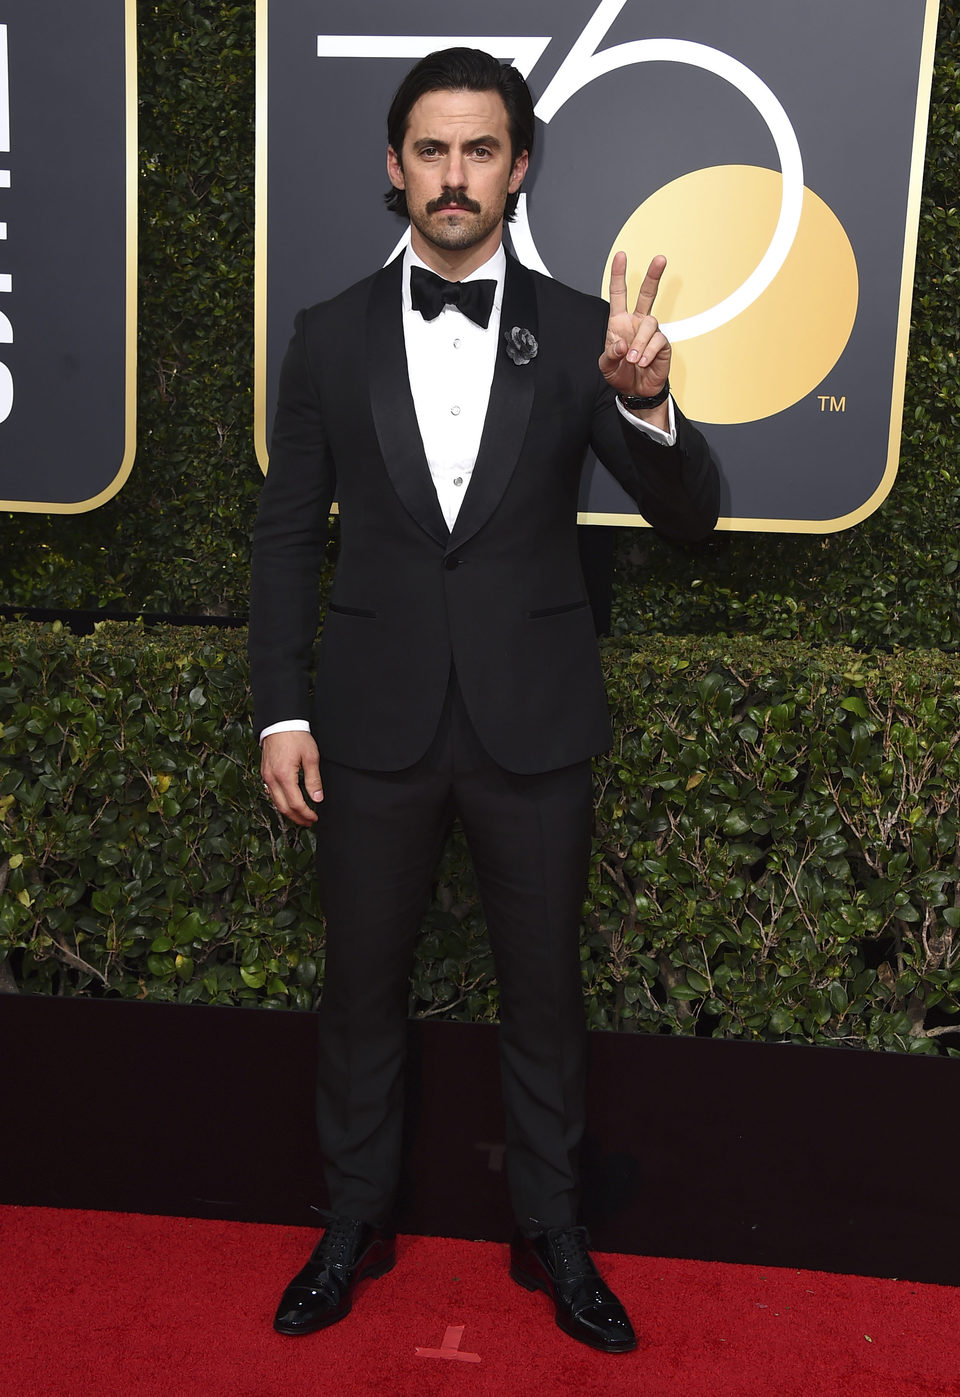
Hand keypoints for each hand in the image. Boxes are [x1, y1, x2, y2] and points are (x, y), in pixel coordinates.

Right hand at [261, 730, 321, 826]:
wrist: (280, 723)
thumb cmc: (296, 737)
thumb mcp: (311, 757)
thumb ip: (314, 780)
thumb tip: (317, 798)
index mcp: (284, 776)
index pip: (296, 804)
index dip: (306, 814)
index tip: (314, 818)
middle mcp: (272, 779)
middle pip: (283, 808)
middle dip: (297, 818)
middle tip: (308, 822)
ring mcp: (266, 777)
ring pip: (275, 802)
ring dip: (288, 812)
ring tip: (300, 816)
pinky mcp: (264, 773)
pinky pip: (271, 793)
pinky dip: (281, 802)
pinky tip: (289, 803)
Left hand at [599, 252, 671, 408]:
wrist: (635, 391)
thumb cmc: (620, 374)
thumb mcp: (606, 365)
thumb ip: (610, 353)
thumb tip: (622, 344)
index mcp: (620, 322)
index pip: (619, 294)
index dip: (619, 275)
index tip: (621, 256)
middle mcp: (637, 323)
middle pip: (647, 294)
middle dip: (653, 276)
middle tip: (660, 259)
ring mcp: (650, 333)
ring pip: (650, 323)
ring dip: (639, 343)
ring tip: (632, 360)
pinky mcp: (662, 345)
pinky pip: (658, 341)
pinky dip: (648, 353)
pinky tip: (642, 363)